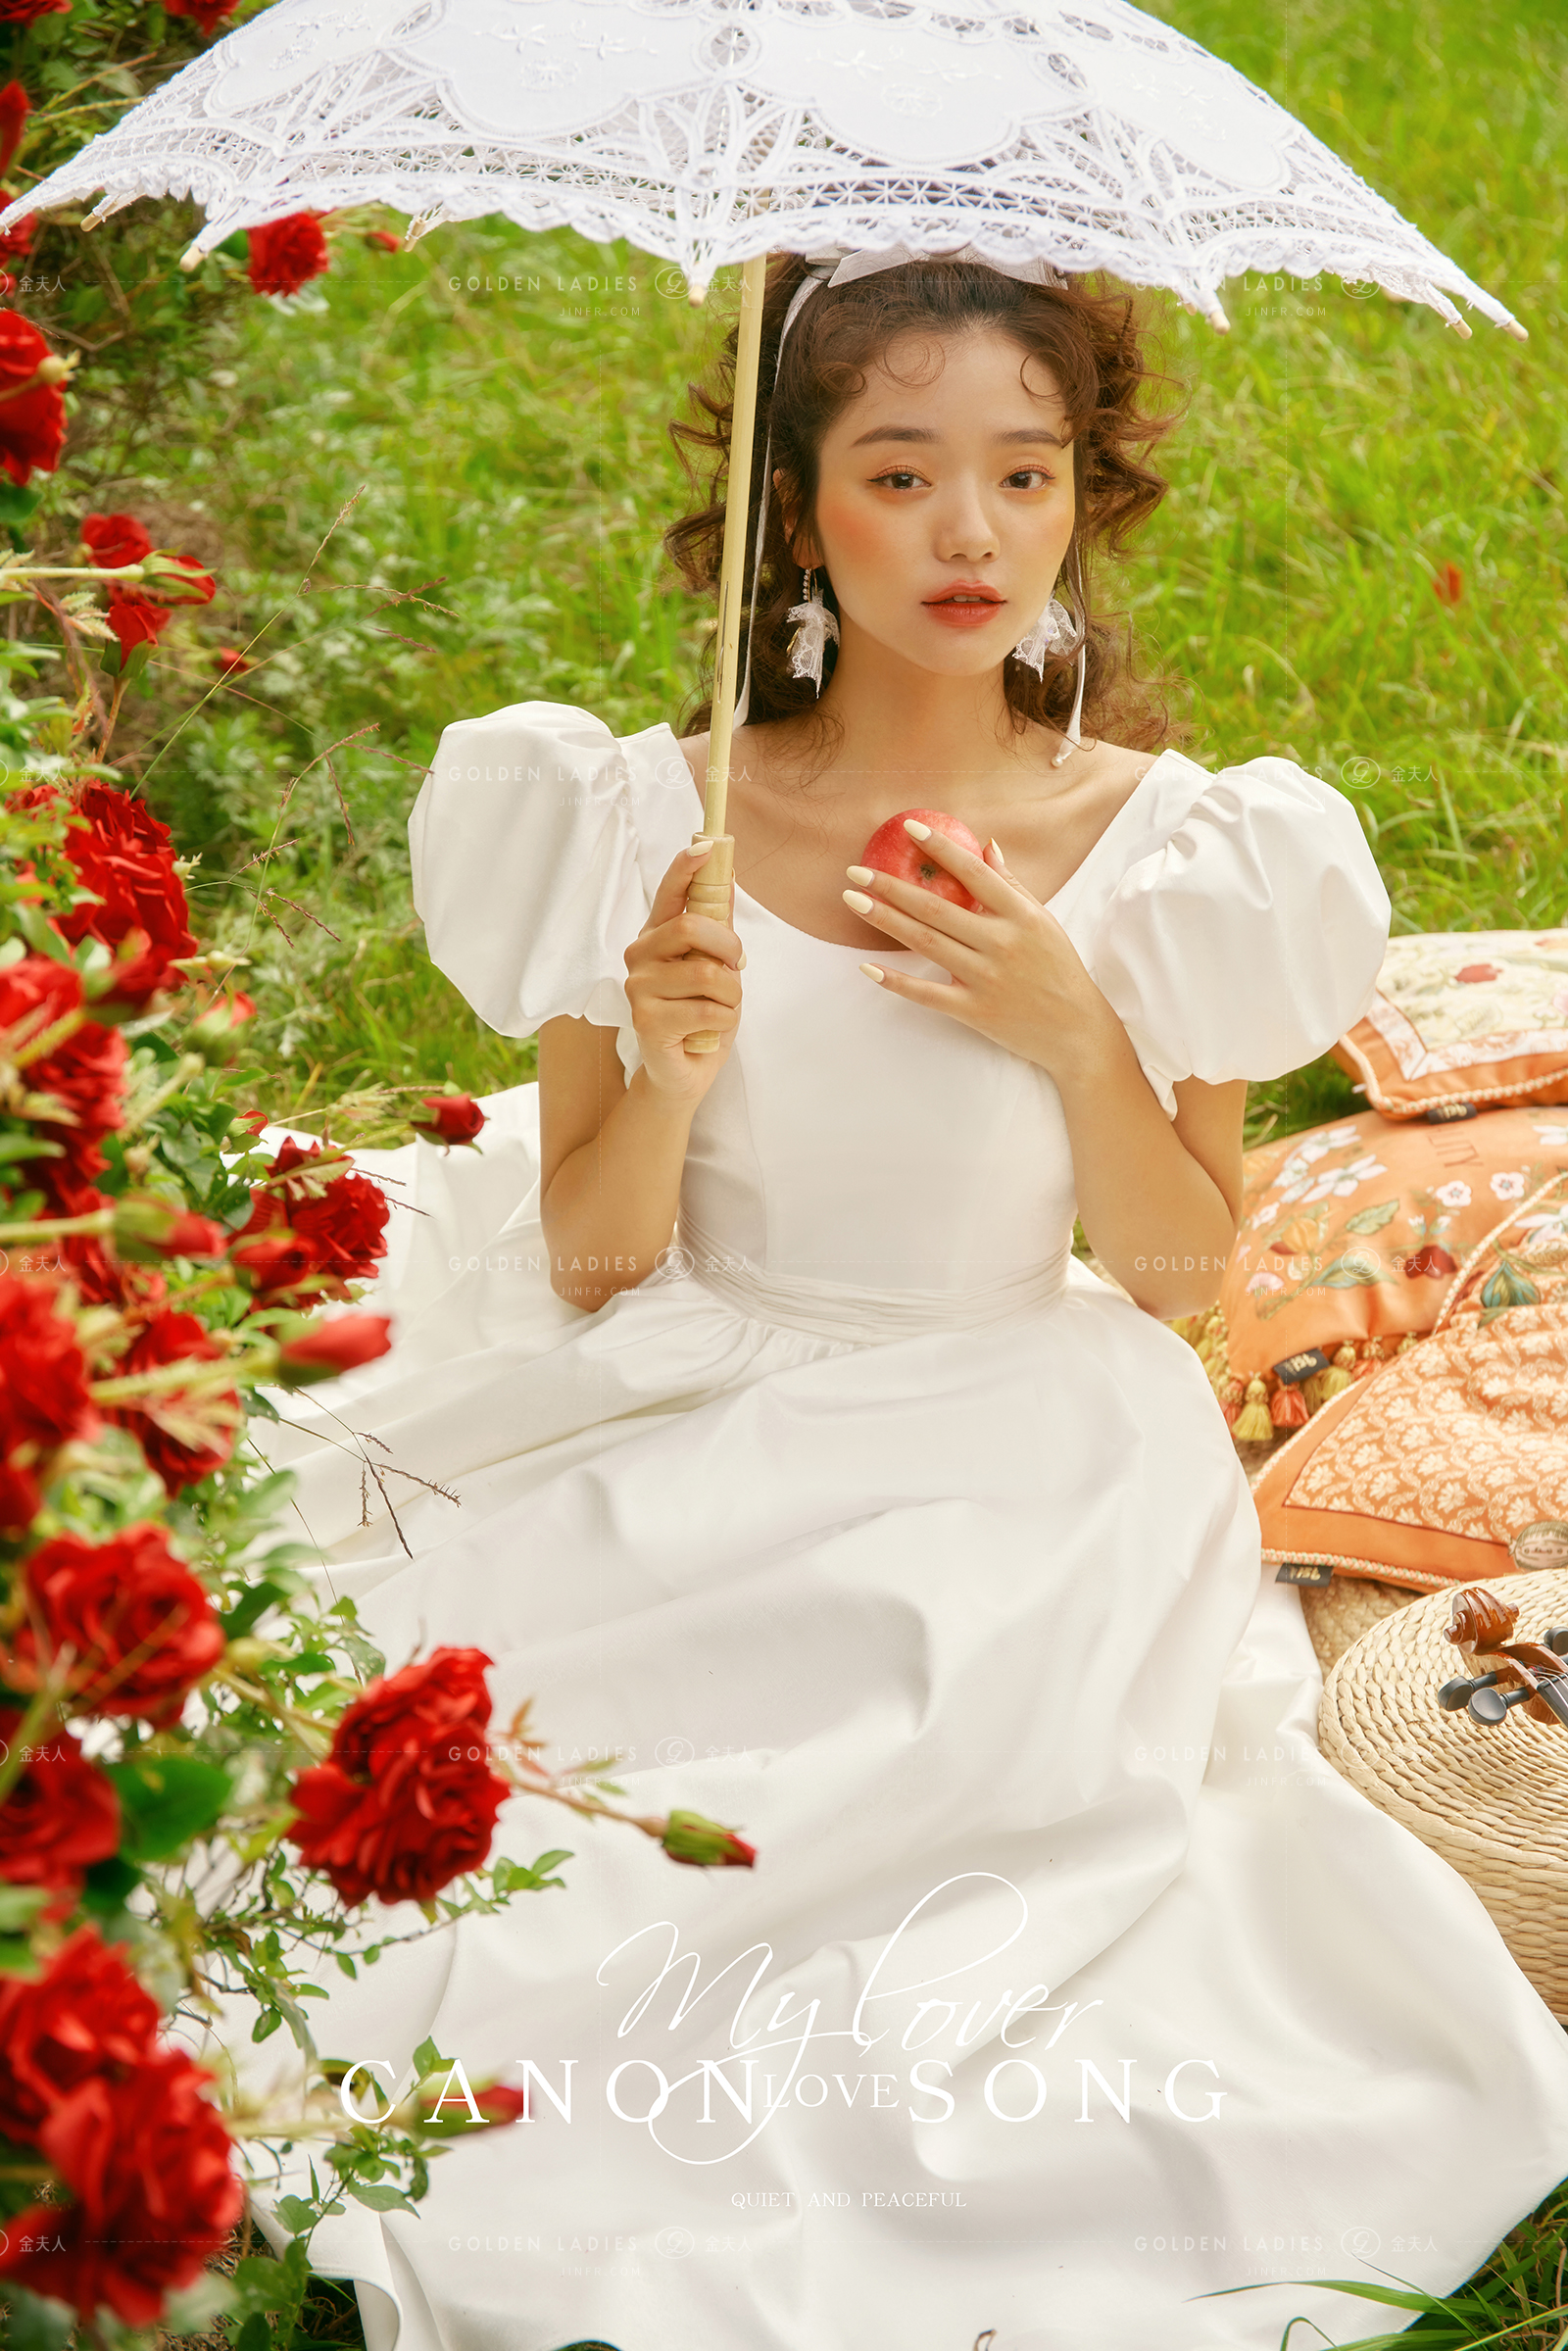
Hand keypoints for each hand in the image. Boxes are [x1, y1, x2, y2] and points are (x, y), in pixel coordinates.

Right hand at [624, 842, 743, 1102]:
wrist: (684, 1072)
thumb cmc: (700, 1015)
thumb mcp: (715, 966)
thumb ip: (717, 928)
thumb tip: (726, 878)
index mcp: (655, 936)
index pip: (668, 894)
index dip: (685, 869)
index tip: (704, 847)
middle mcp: (639, 956)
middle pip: (690, 927)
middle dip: (729, 948)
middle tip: (737, 969)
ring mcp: (638, 989)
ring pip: (705, 972)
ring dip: (731, 992)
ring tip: (724, 1006)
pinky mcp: (646, 1022)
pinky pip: (706, 1009)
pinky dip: (724, 1019)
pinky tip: (712, 1028)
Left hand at [844, 822, 1113, 1077]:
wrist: (1077, 1031)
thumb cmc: (1059, 970)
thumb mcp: (1044, 922)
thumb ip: (1012, 886)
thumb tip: (987, 846)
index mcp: (1022, 916)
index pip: (975, 873)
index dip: (941, 848)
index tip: (909, 829)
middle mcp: (1003, 943)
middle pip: (938, 908)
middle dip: (892, 886)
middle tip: (856, 871)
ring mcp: (987, 978)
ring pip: (927, 943)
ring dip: (886, 921)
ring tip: (853, 901)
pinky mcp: (975, 1011)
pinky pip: (928, 994)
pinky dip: (897, 981)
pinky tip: (867, 967)